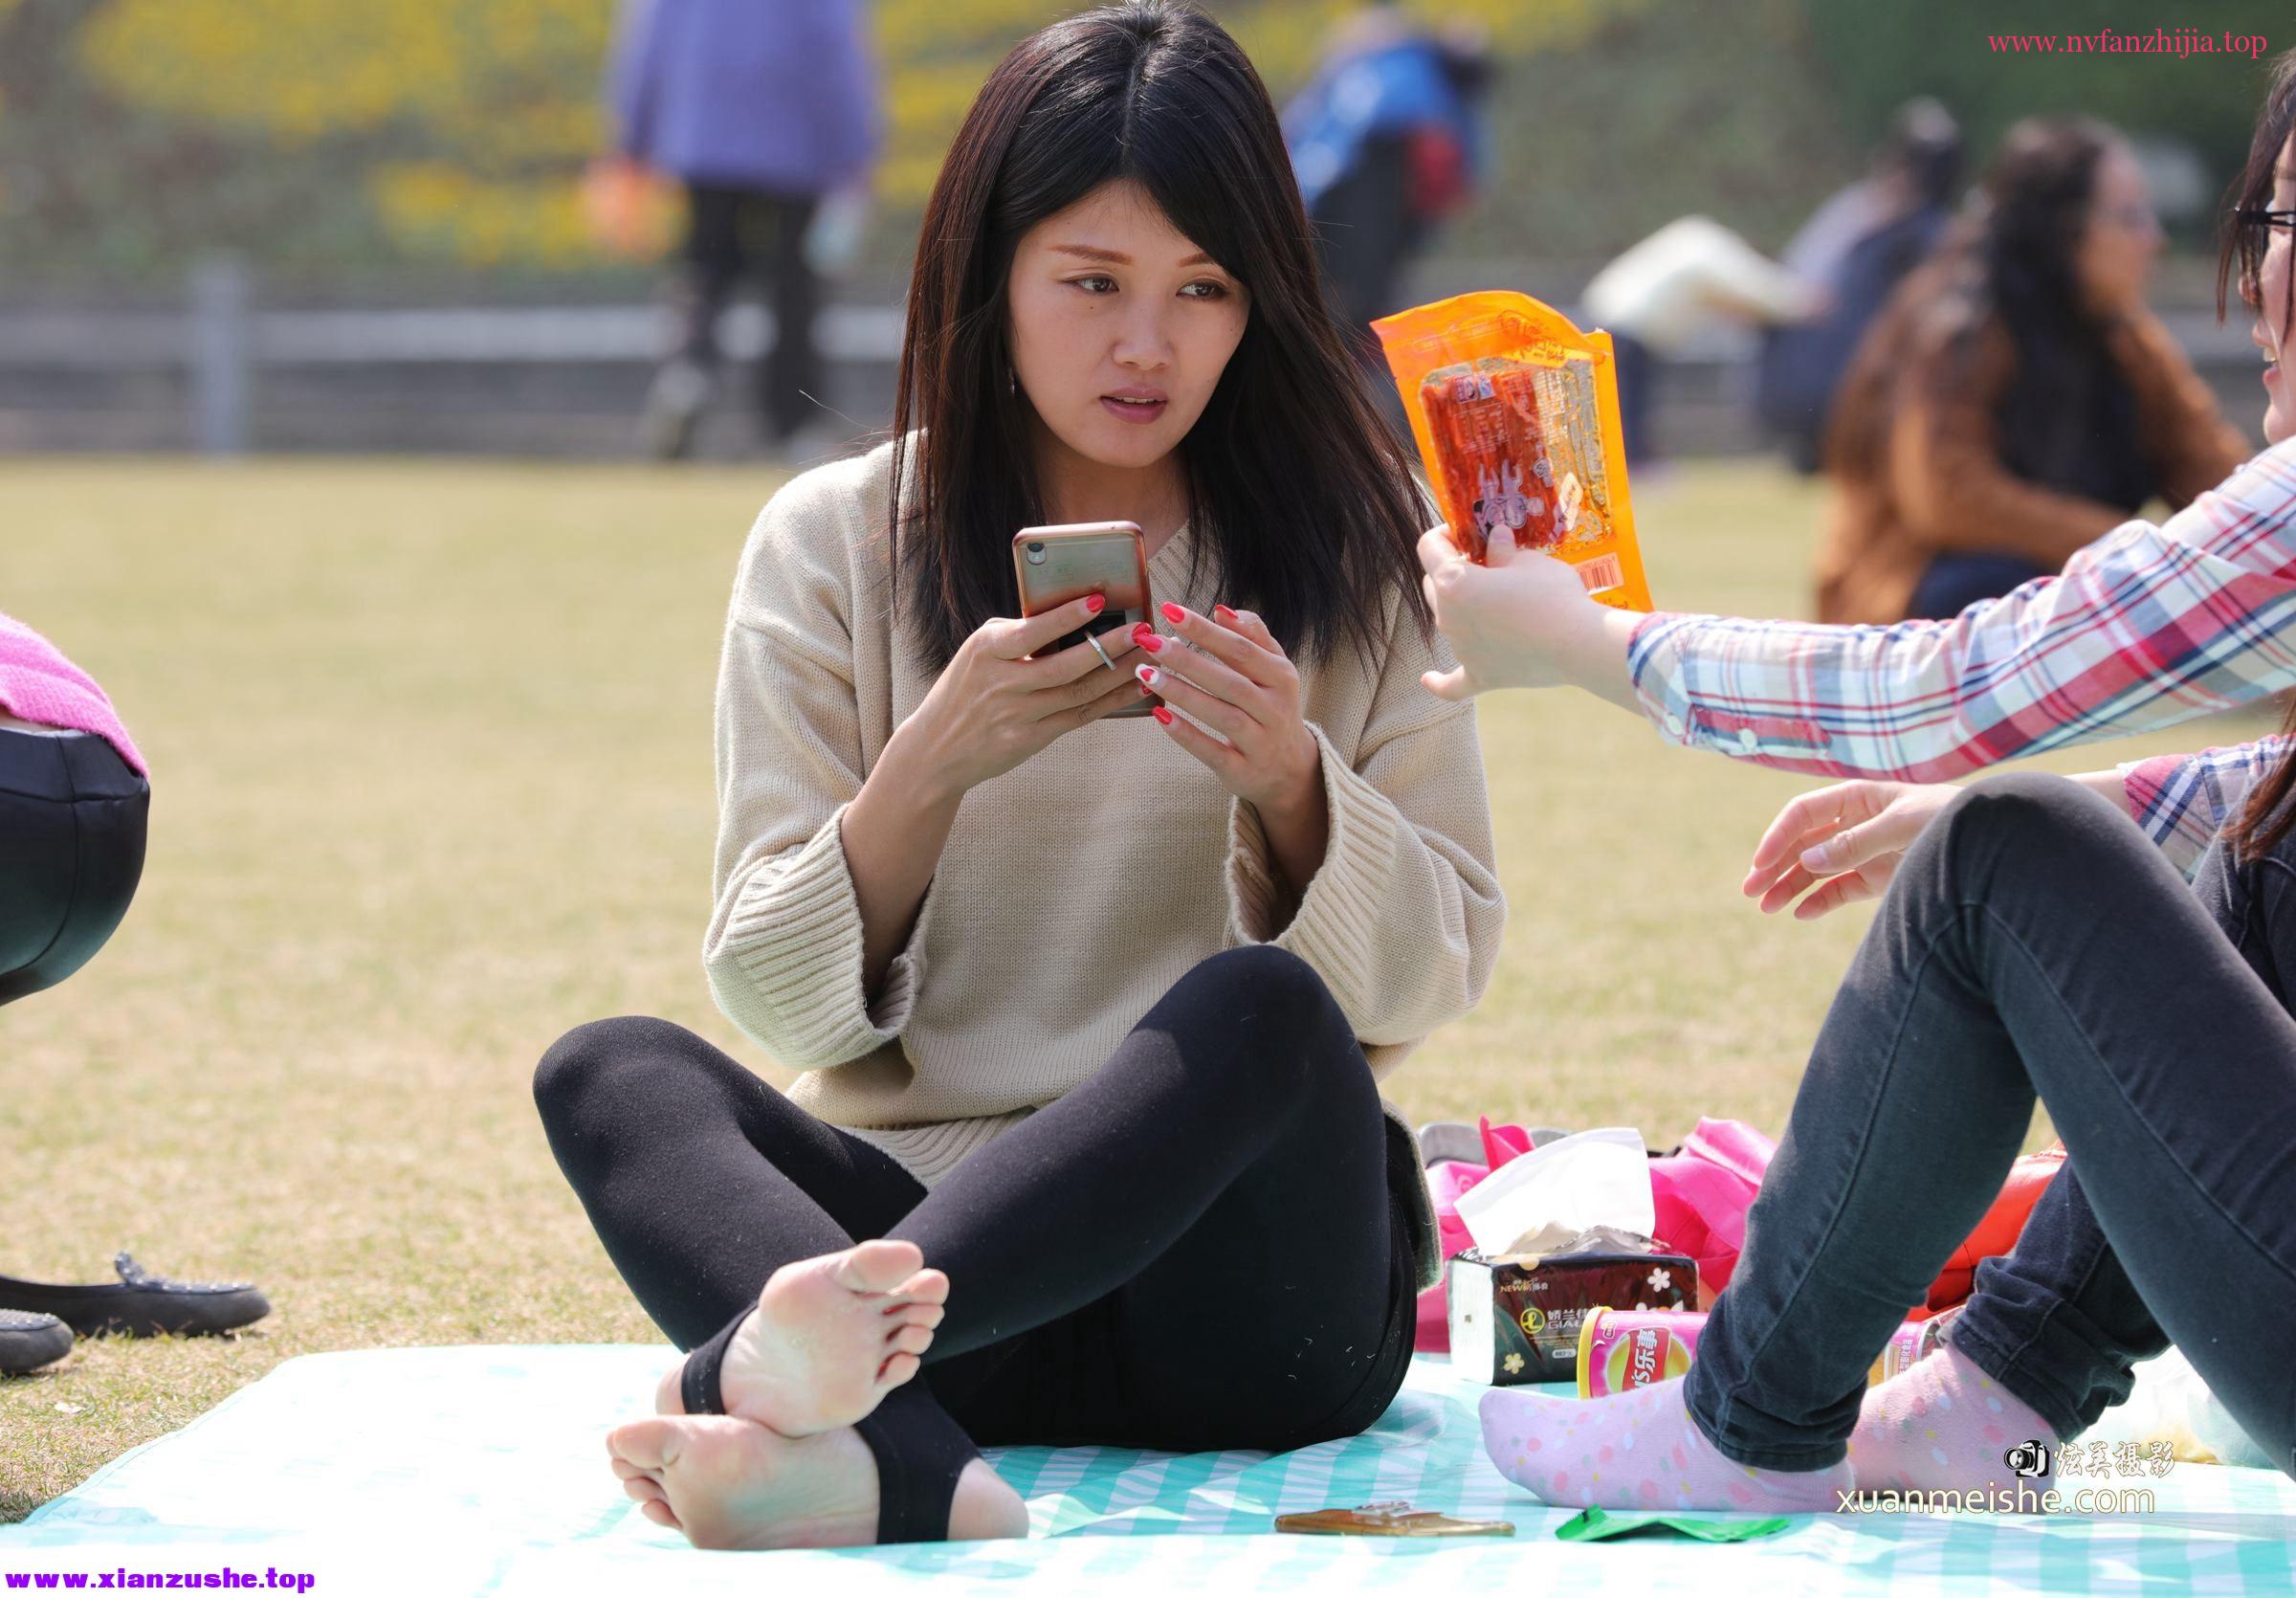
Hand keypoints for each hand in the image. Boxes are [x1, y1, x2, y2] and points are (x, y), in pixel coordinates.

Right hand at [889, 593, 1149, 799]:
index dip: (1066, 617)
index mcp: (986, 651)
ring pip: (1078, 693)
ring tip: (1148, 655)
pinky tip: (1136, 688)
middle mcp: (1000, 684)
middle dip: (1108, 647)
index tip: (1099, 600)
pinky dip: (1111, 702)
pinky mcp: (1029, 739)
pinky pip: (1078, 718)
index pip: (1031, 633)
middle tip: (1142, 630)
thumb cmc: (965, 689)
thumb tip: (1077, 617)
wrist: (936, 748)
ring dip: (1118, 674)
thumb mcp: (979, 654)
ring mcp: (1015, 715)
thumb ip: (1019, 637)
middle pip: (1064, 666)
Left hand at [1133, 601, 1319, 813]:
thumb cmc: (1272, 706)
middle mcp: (1274, 709)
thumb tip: (1222, 611)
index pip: (1241, 649)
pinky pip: (1213, 751)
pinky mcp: (1243, 771)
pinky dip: (1187, 734)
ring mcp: (1260, 742)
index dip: (1205, 630)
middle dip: (1188, 660)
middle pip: (1230, 681)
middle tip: (1151, 642)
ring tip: (1147, 673)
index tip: (1170, 610)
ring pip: (1221, 715)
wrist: (1291, 769)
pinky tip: (1160, 715)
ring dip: (1183, 693)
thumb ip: (1252, 636)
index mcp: (1281, 677)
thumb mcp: (1274, 670)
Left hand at [1414, 522, 1606, 699]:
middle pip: (1435, 583)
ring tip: (1493, 599)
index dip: (1444, 534)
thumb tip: (1495, 538)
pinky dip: (1439, 682)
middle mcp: (1447, 617)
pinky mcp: (1480, 675)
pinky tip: (1427, 679)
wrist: (1578, 644)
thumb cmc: (1552, 594)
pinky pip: (1451, 684)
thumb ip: (1502, 550)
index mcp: (1453, 582)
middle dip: (1453, 568)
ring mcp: (1461, 649)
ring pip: (1447, 619)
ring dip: (1460, 606)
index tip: (1466, 531)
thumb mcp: (1527, 560)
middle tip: (1486, 562)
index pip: (1429, 547)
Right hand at [1742, 780, 1959, 918]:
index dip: (1778, 836)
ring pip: (1814, 870)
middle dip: (1774, 866)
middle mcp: (1854, 823)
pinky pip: (1838, 891)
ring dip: (1790, 887)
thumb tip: (1808, 860)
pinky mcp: (1876, 878)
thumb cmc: (1950, 820)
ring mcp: (1863, 852)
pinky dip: (1819, 902)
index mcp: (1856, 797)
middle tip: (1751, 891)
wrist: (1993, 842)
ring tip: (1767, 908)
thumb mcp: (1903, 827)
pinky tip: (1801, 914)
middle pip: (1801, 843)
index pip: (1803, 813)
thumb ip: (1856, 843)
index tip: (1761, 863)